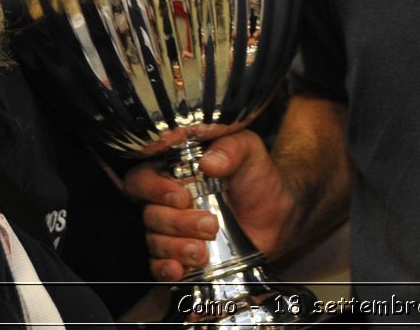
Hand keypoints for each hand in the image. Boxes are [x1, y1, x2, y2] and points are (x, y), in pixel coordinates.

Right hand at [123, 130, 295, 282]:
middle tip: (209, 224)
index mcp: (174, 173)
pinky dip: (167, 269)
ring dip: (177, 248)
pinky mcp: (179, 256)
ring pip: (155, 242)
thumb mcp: (249, 152)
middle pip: (150, 215)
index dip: (154, 189)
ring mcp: (172, 231)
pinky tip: (181, 269)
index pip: (142, 179)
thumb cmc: (257, 178)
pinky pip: (159, 266)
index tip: (181, 197)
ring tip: (204, 250)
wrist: (277, 214)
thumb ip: (231, 149)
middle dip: (178, 223)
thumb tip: (208, 162)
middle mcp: (167, 203)